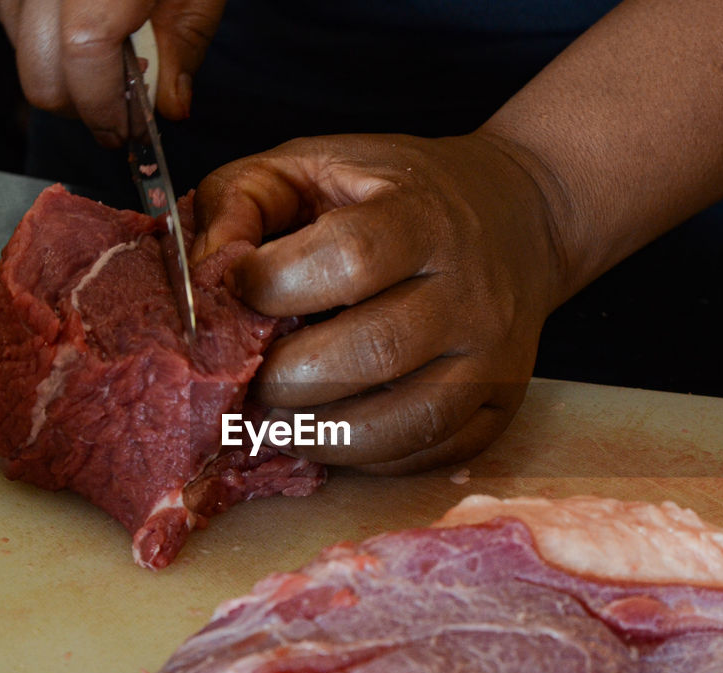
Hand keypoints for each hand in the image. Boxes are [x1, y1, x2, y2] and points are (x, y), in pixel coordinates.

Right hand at [0, 0, 226, 144]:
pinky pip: (10, 26)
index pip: (83, 55)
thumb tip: (169, 106)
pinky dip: (42, 42)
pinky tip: (77, 25)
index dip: (103, 108)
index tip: (124, 132)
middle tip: (116, 108)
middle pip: (39, 74)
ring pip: (20, 55)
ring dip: (61, 74)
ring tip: (103, 54)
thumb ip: (184, 44)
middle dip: (79, 106)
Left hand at [192, 132, 573, 473]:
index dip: (276, 285)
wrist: (519, 214)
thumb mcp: (315, 165)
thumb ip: (244, 202)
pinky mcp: (502, 406)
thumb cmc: (396, 194)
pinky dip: (367, 458)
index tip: (240, 290)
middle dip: (286, 378)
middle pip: (373, 351)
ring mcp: (493, 356)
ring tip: (275, 422)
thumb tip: (203, 274)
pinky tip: (330, 432)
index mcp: (424, 217)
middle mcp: (471, 290)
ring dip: (320, 435)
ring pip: (404, 421)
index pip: (351, 258)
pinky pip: (429, 454)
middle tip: (247, 379)